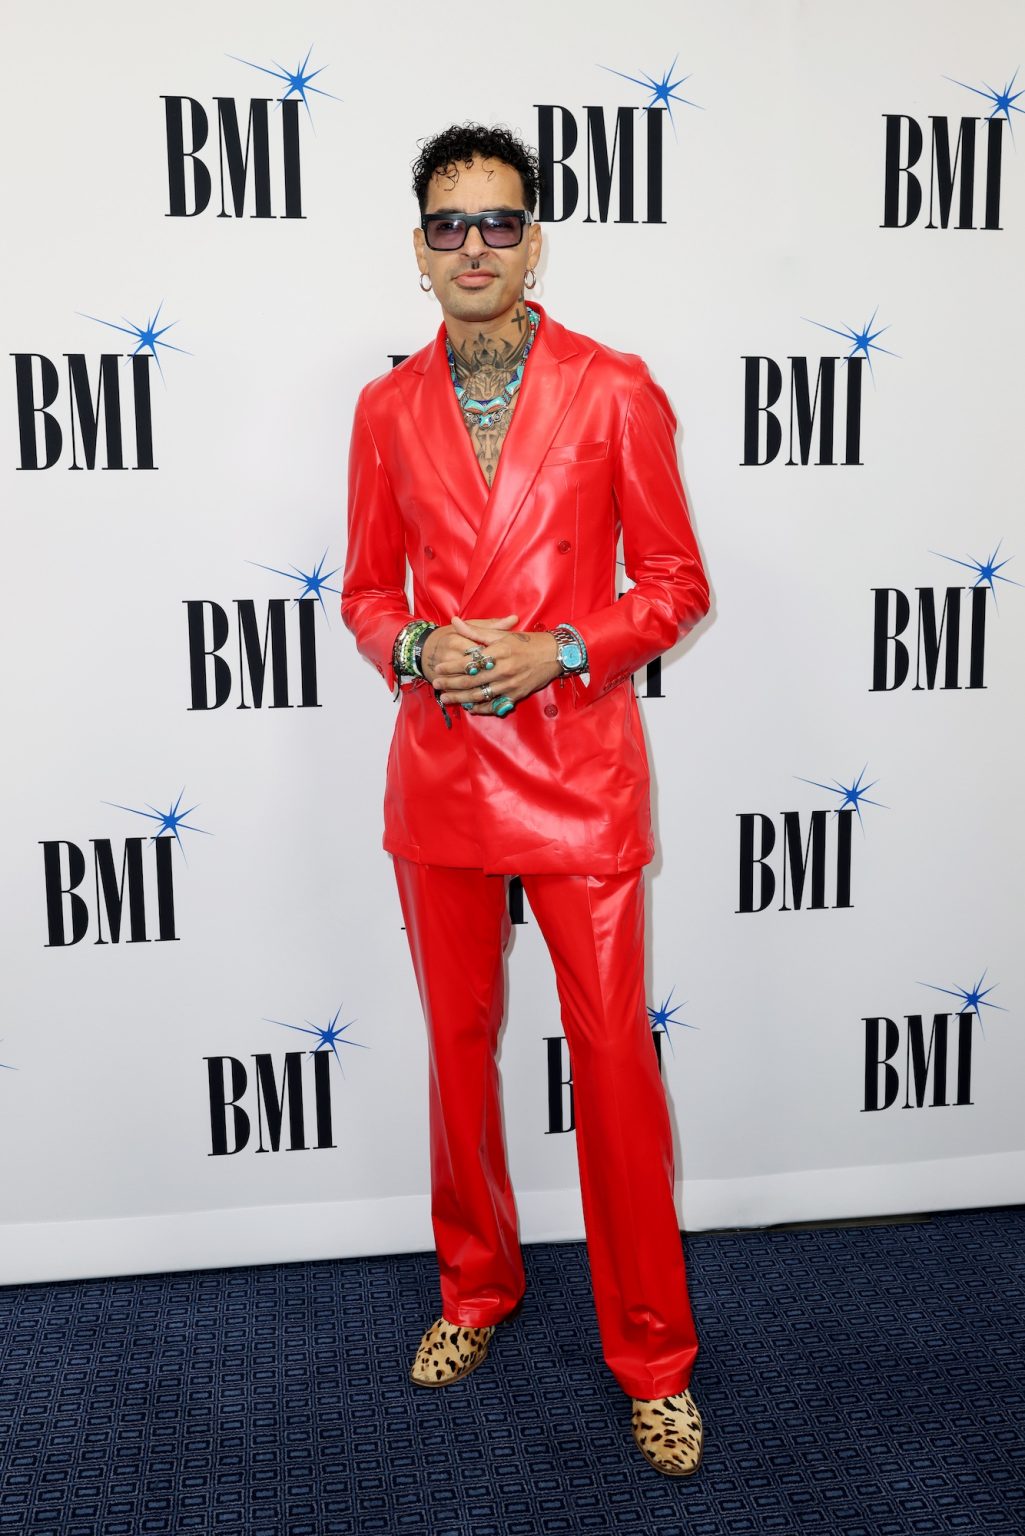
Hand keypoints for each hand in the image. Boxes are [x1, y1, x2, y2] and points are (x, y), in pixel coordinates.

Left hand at [431, 614, 561, 714]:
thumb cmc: (527, 642)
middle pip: (471, 681)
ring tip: (446, 698)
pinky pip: (495, 705)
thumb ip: (476, 631)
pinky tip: (469, 707)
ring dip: (460, 698)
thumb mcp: (502, 634)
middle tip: (437, 684)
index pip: (469, 662)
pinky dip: (481, 708)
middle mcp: (503, 669)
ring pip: (480, 695)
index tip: (439, 668)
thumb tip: (455, 622)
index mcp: (499, 652)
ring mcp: (510, 684)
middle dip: (450, 684)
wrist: (554, 654)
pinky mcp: (516, 695)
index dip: (451, 667)